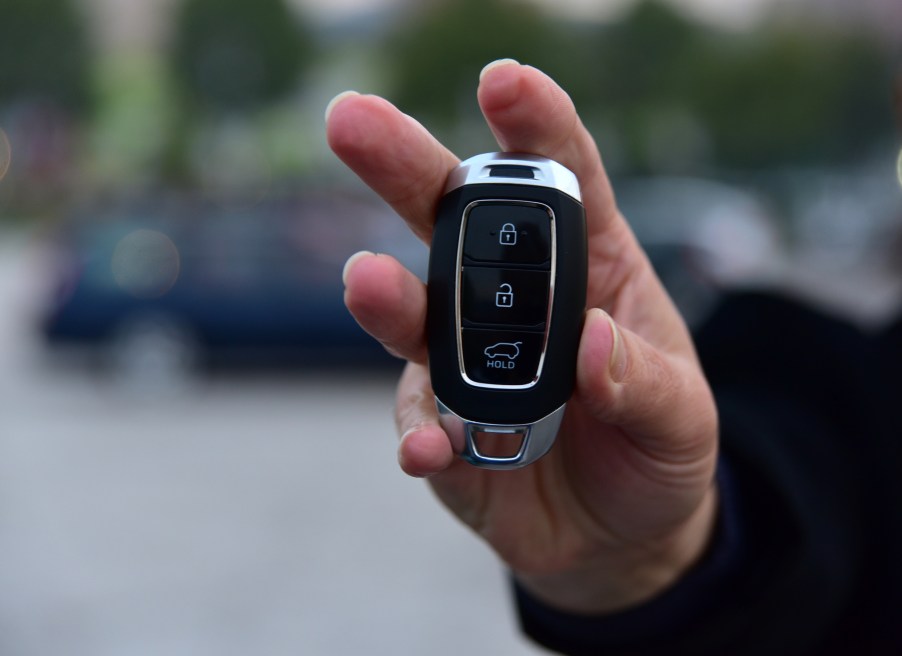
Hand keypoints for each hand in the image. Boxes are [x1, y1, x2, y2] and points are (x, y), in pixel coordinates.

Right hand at [326, 60, 718, 613]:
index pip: (562, 179)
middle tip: (351, 118)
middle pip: (452, 219)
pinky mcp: (440, 424)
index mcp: (588, 267)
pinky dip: (417, 433)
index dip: (534, 126)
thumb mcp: (681, 418)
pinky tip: (428, 449)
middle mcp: (513, 300)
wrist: (617, 537)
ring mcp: (466, 361)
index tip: (501, 82)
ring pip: (415, 313)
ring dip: (389, 297)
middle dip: (404, 165)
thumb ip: (644, 383)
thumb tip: (593, 346)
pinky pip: (417, 420)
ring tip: (367, 283)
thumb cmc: (656, 451)